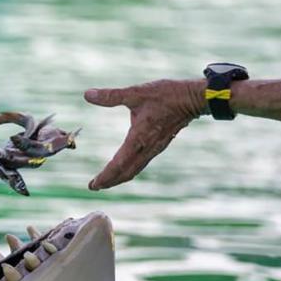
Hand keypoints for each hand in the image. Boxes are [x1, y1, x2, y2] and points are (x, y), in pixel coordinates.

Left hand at [84, 79, 205, 189]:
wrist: (193, 98)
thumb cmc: (166, 95)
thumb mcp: (136, 93)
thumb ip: (111, 96)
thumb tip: (88, 94)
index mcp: (138, 139)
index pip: (118, 165)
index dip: (105, 176)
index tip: (93, 185)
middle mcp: (146, 148)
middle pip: (125, 173)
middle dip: (109, 182)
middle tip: (94, 187)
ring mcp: (154, 149)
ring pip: (134, 170)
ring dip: (119, 178)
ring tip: (106, 182)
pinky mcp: (159, 145)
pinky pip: (141, 163)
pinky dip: (129, 170)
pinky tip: (124, 168)